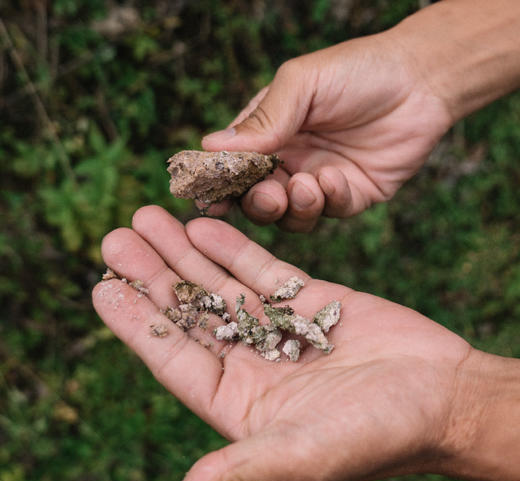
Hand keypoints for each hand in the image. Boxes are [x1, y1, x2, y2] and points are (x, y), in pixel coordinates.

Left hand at [93, 206, 519, 480]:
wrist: (445, 398)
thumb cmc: (380, 436)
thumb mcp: (304, 458)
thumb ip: (240, 473)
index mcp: (239, 404)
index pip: (173, 359)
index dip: (136, 324)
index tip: (101, 288)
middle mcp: (252, 363)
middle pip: (189, 314)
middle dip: (152, 275)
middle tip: (115, 238)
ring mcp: (278, 327)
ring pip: (220, 285)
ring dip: (184, 253)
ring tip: (149, 218)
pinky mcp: (309, 299)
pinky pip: (262, 270)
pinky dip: (232, 248)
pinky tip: (202, 225)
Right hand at [201, 33, 451, 230]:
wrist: (421, 81)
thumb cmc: (357, 72)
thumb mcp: (303, 84)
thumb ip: (263, 118)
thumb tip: (211, 147)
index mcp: (269, 135)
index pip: (235, 168)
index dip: (221, 186)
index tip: (210, 199)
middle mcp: (290, 162)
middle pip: (257, 201)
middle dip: (259, 204)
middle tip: (270, 194)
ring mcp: (319, 183)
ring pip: (291, 217)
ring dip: (294, 207)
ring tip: (309, 184)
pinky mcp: (350, 197)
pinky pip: (330, 213)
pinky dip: (331, 200)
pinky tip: (338, 177)